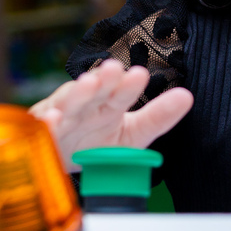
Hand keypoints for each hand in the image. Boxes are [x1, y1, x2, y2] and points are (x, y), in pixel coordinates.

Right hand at [30, 59, 193, 168]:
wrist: (60, 161)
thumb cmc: (96, 143)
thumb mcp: (133, 134)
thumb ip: (158, 117)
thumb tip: (188, 96)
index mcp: (109, 104)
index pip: (121, 93)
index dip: (129, 85)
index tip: (140, 75)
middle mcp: (86, 106)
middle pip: (95, 91)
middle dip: (103, 80)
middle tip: (114, 69)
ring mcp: (62, 117)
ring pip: (69, 103)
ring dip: (77, 93)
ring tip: (88, 85)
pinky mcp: (42, 133)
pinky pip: (43, 128)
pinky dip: (47, 124)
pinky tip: (53, 119)